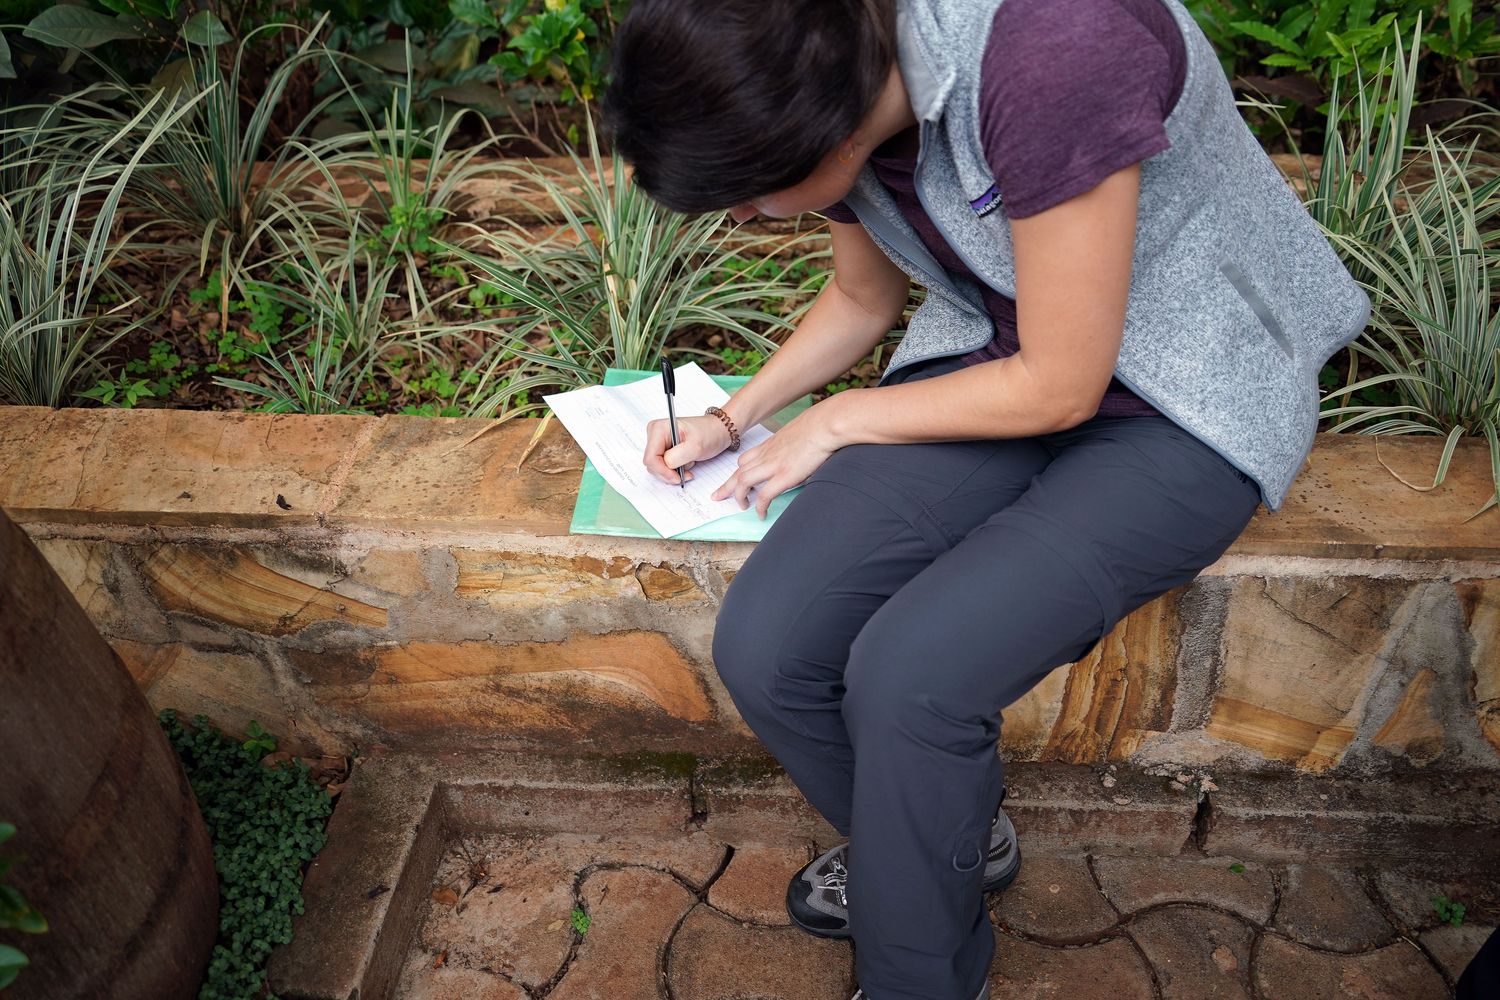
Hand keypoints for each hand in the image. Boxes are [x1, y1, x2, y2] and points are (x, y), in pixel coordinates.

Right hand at [643, 413, 731, 484]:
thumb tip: (665, 465)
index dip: (662, 471)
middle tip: (686, 473)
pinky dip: (674, 470)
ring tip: (689, 464)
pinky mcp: (663, 449)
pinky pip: (663, 466)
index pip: (650, 458)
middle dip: (668, 472)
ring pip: (657, 467)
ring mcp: (658, 442)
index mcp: (658, 428)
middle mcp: (655, 434)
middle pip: (652, 464)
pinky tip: (686, 464)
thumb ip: (677, 457)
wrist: (718, 431)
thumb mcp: (695, 446)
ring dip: (673, 472)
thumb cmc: (709, 433)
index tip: (677, 477)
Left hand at [710, 398, 844, 518]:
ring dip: (739, 496)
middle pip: (738, 472)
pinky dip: (760, 506)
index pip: (745, 459)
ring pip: (743, 482)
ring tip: (741, 506)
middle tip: (717, 496)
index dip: (737, 472)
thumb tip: (799, 453)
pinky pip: (764, 495)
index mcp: (770, 444)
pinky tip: (761, 514)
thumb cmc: (820, 426)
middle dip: (726, 486)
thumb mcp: (799, 434)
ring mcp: (773, 465)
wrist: (826, 424)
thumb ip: (792, 446)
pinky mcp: (784, 476)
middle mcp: (767, 454)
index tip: (733, 480)